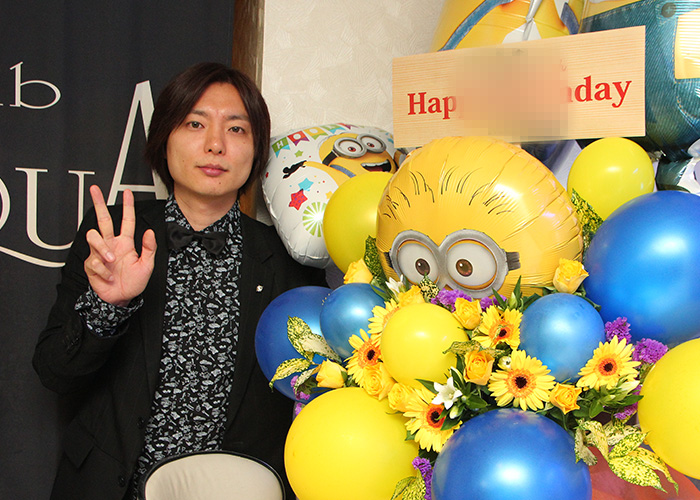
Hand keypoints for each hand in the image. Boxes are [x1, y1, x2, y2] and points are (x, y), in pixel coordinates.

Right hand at [84, 186, 156, 305]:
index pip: (127, 220)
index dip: (127, 206)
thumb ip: (149, 248)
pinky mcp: (91, 264)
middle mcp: (111, 244)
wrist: (121, 299)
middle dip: (98, 203)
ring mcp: (100, 253)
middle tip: (95, 190)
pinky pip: (93, 261)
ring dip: (102, 248)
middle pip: (102, 219)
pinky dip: (103, 270)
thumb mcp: (147, 265)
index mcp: (125, 242)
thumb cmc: (134, 282)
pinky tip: (109, 276)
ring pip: (94, 237)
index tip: (127, 192)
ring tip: (111, 260)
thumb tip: (149, 232)